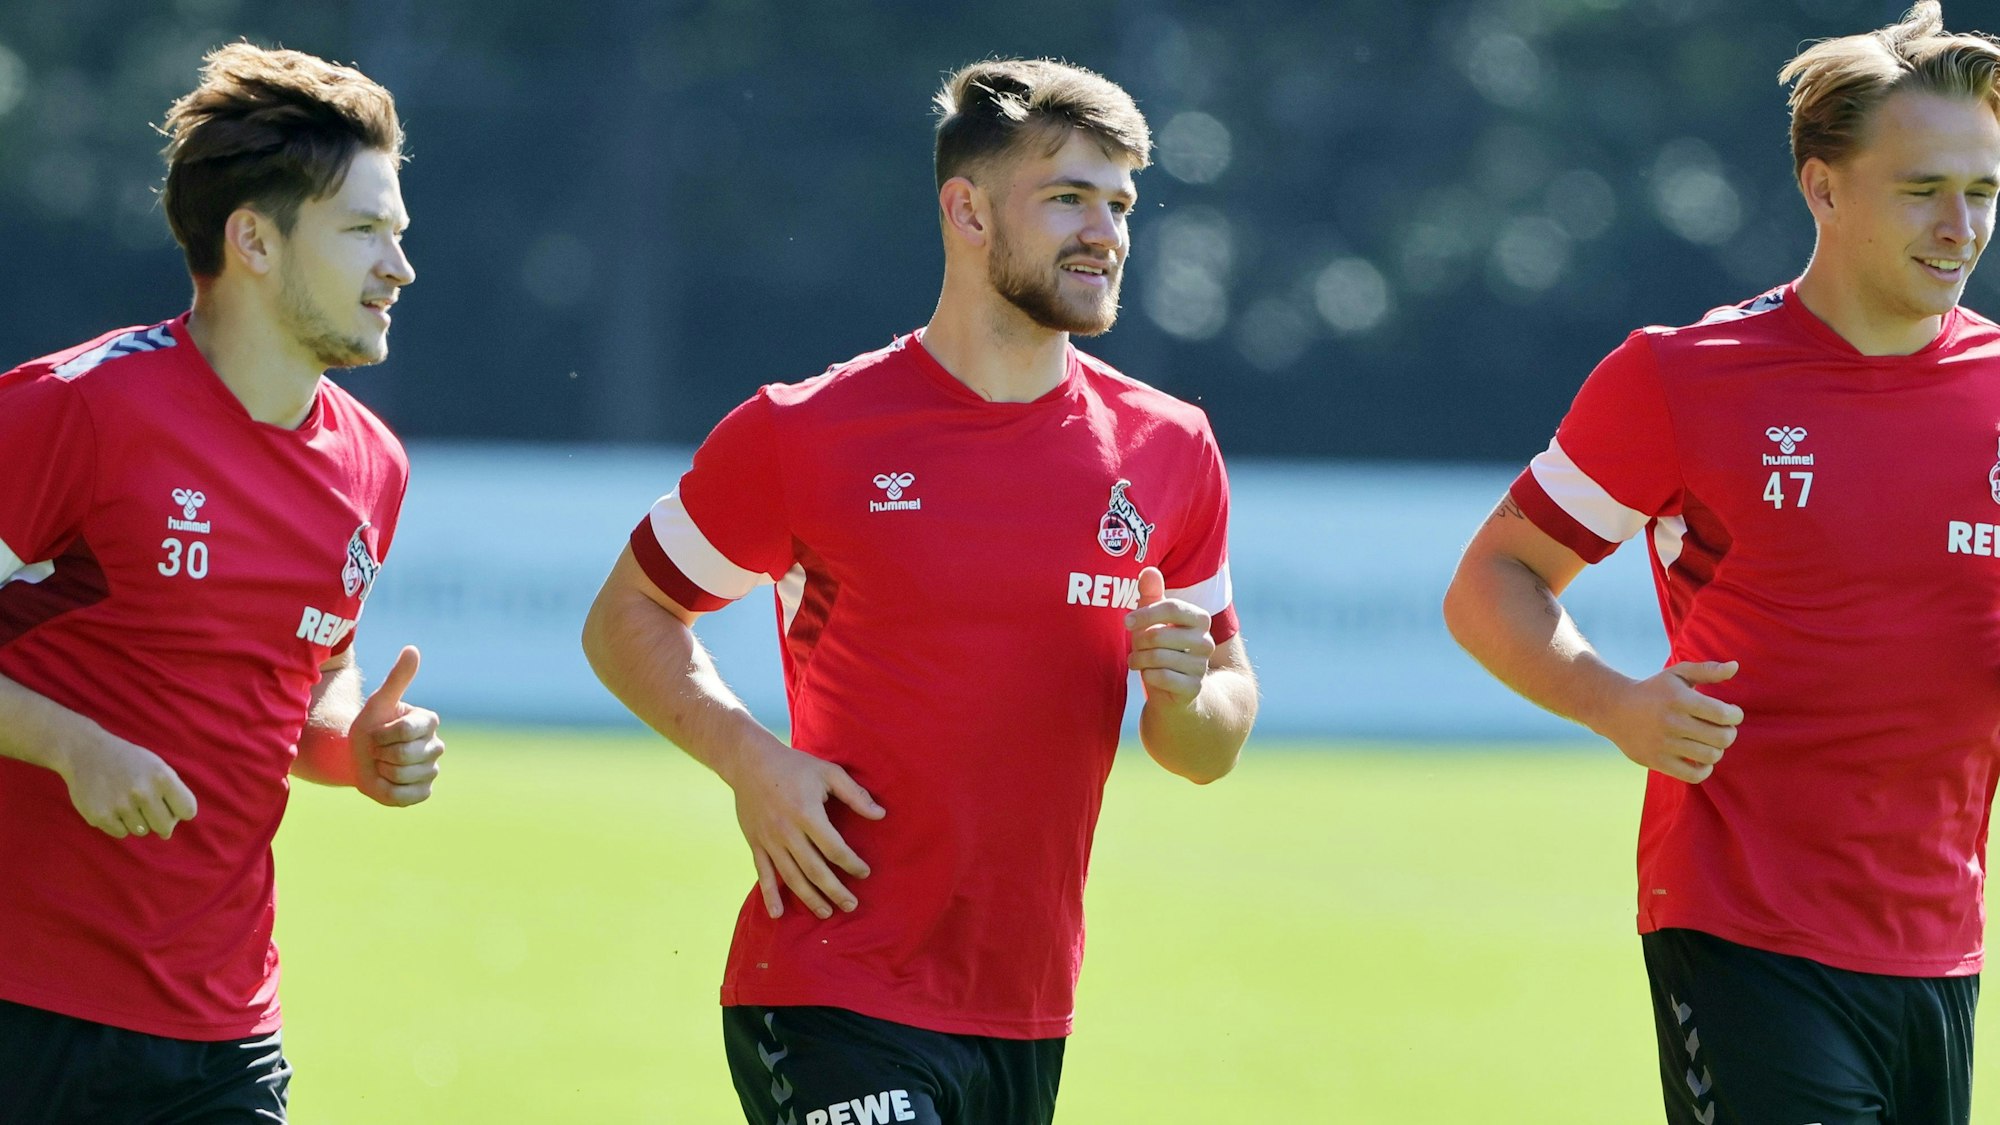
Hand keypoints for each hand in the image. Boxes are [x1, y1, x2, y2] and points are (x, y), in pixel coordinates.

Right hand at [57, 729, 197, 839]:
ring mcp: (121, 805)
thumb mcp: (158, 767)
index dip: (179, 810)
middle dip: (160, 821)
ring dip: (136, 820)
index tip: (169, 804)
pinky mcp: (101, 816)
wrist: (86, 752)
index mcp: (162, 777)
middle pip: (166, 827)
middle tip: (146, 805)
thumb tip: (167, 834)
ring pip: (142, 831)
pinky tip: (111, 804)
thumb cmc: (130, 763)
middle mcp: (143, 792)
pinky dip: (118, 823)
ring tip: (125, 799)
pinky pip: (121, 833)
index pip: (188, 811)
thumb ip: (173, 795)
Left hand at [351, 646, 443, 806]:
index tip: (376, 732)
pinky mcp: (424, 792)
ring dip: (381, 772)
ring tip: (381, 764)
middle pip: (402, 755)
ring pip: (402, 776)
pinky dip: (388, 791)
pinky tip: (386, 781)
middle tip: (377, 750)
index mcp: (429, 721)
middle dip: (379, 753)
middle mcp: (436, 745)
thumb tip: (412, 649)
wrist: (359, 756)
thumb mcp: (380, 701)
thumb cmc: (370, 725)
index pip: (404, 730)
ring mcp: (432, 770)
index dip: (381, 734)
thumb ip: (398, 678)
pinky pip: (406, 796)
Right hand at [725, 738, 884, 919]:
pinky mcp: (756, 843)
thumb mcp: (828, 772)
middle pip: (814, 869)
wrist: (750, 762)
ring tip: (826, 913)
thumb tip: (881, 815)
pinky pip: (763, 873)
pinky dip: (769, 895)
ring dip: (809, 897)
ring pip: (791, 876)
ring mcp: (769, 840)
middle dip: (834, 890)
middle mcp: (787, 831)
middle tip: (851, 905)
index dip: (852, 864)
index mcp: (808, 814)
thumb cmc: (795, 766)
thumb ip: (855, 794)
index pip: (834, 848)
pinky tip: (778, 914)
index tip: (865, 873)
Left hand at [1126, 566, 1215, 707]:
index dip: (1145, 613)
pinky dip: (1148, 675)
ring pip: (1158, 657)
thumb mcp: (1155, 621)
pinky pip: (1162, 677)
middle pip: (1160, 634)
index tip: (1127, 621)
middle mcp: (1206, 641)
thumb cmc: (1162, 648)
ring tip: (1137, 661)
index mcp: (1199, 619)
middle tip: (1134, 647)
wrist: (1175, 690)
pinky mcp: (1193, 688)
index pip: (1172, 607)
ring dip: (1139, 659)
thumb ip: (1151, 595)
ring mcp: (1201, 666)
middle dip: (1139, 641)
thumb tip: (1149, 570)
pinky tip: (1148, 675)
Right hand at [1596, 660, 1744, 782]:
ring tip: (1709, 741)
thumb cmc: (1654, 690)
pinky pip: (1694, 775)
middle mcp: (1671, 722)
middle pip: (1722, 738)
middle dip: (1729, 733)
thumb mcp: (1677, 674)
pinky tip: (1700, 759)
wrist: (1614, 709)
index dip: (1735, 715)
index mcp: (1679, 699)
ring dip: (1717, 749)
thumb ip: (1707, 670)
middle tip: (1722, 728)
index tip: (1731, 713)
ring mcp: (1663, 744)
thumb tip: (1735, 666)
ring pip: (1711, 756)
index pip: (1723, 714)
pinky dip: (1704, 769)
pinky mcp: (1657, 761)